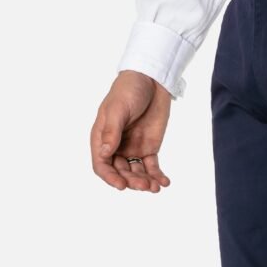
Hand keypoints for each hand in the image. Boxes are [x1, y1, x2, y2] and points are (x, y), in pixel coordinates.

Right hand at [90, 70, 172, 190]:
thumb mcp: (118, 109)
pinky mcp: (149, 148)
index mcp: (102, 137)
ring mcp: (132, 148)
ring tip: (156, 187)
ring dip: (145, 182)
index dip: (109, 177)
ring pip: (136, 173)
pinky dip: (157, 176)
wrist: (151, 80)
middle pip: (120, 172)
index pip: (101, 164)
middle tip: (144, 185)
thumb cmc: (128, 90)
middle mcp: (116, 146)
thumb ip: (111, 131)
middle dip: (131, 181)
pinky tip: (164, 183)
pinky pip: (152, 167)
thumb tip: (105, 152)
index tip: (121, 185)